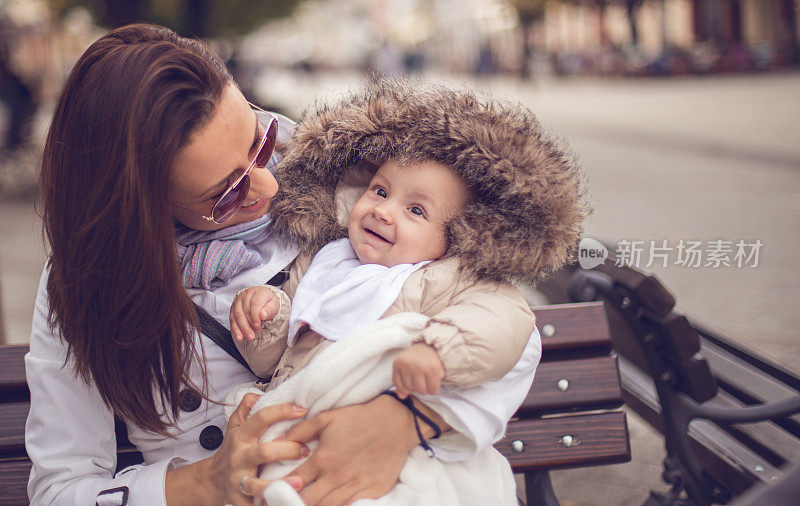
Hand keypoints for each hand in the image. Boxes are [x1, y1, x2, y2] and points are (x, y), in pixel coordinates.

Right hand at [166, 395, 307, 505]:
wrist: (212, 480)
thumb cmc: (232, 449)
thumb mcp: (235, 426)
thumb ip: (245, 408)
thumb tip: (256, 394)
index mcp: (242, 436)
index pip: (262, 418)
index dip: (282, 411)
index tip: (302, 409)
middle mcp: (240, 457)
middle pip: (263, 452)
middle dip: (287, 450)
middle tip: (306, 449)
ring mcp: (238, 480)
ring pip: (255, 485)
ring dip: (277, 485)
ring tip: (298, 482)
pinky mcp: (239, 500)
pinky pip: (254, 505)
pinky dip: (268, 505)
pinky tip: (286, 502)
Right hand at [231, 286, 279, 340]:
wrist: (263, 298)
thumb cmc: (269, 302)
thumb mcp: (274, 304)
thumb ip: (270, 309)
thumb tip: (263, 315)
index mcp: (258, 292)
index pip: (254, 304)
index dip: (255, 316)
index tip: (258, 326)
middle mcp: (246, 295)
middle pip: (244, 311)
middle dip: (248, 325)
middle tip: (253, 335)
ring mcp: (238, 301)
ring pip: (237, 315)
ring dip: (242, 328)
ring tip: (249, 337)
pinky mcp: (233, 308)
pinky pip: (232, 319)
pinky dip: (235, 329)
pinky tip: (239, 336)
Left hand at [282, 395, 419, 505]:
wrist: (396, 422)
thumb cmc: (360, 418)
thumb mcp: (327, 417)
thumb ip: (301, 430)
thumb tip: (279, 439)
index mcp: (322, 458)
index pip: (292, 482)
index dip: (277, 490)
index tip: (267, 495)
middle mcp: (336, 476)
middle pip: (306, 501)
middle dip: (290, 504)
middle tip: (280, 504)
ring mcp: (355, 487)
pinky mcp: (372, 493)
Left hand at [392, 343, 444, 397]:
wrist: (432, 345)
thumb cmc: (417, 359)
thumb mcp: (404, 366)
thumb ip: (401, 381)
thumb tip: (401, 396)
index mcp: (398, 363)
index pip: (399, 385)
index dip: (406, 388)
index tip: (413, 382)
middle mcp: (408, 365)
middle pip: (410, 389)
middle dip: (417, 388)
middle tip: (422, 380)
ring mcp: (420, 367)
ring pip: (422, 391)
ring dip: (426, 390)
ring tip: (428, 381)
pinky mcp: (433, 369)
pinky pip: (433, 389)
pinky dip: (434, 389)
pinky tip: (435, 382)